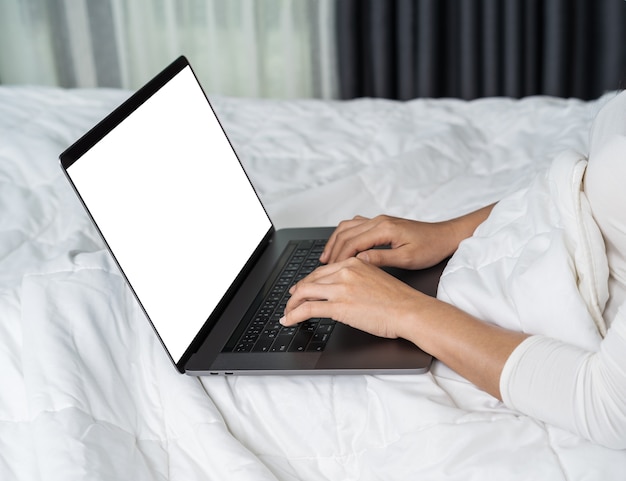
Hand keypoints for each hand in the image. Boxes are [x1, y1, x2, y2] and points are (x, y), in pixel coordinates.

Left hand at [281, 257, 427, 338]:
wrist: (410, 311)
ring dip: (291, 305)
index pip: (322, 271)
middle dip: (296, 293)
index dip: (308, 281)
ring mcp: (340, 288)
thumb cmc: (399, 300)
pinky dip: (293, 315)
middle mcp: (345, 272)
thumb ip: (357, 279)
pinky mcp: (339, 306)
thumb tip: (344, 289)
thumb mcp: (375, 278)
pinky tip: (289, 320)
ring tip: (287, 314)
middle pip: (310, 280)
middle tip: (291, 302)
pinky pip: (308, 309)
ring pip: (304, 293)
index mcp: (354, 263)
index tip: (302, 288)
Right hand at [319, 215, 455, 269]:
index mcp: (384, 229)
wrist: (445, 236)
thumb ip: (382, 258)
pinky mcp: (381, 223)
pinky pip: (355, 226)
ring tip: (325, 258)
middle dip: (332, 251)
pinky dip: (344, 236)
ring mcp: (379, 220)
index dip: (339, 257)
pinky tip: (341, 247)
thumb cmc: (431, 248)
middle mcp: (378, 221)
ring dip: (335, 242)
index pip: (352, 242)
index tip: (330, 271)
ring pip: (347, 227)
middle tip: (322, 268)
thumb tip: (359, 260)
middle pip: (345, 233)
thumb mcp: (407, 258)